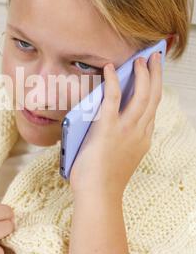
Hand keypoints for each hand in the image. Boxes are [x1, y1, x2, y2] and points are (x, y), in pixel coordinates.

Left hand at [69, 52, 162, 199]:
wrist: (97, 195)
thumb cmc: (102, 180)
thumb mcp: (119, 156)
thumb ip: (119, 138)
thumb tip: (106, 118)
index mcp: (143, 139)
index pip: (152, 109)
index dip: (155, 89)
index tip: (154, 76)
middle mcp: (140, 132)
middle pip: (153, 97)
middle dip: (156, 75)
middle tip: (155, 58)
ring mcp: (126, 129)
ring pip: (142, 94)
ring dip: (143, 73)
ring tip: (141, 59)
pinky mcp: (109, 128)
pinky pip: (114, 98)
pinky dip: (114, 80)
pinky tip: (111, 68)